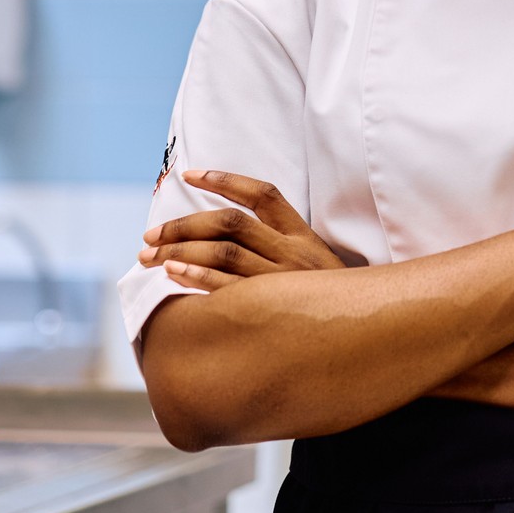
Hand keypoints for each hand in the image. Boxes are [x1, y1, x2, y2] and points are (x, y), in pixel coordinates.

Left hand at [140, 170, 342, 290]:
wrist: (364, 337)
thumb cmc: (330, 303)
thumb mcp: (317, 267)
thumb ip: (283, 249)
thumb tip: (229, 237)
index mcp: (303, 237)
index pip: (263, 195)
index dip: (226, 180)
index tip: (189, 175)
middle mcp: (293, 253)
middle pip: (232, 223)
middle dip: (185, 224)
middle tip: (150, 233)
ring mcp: (284, 281)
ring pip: (225, 252)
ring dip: (182, 249)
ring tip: (150, 253)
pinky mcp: (274, 310)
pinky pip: (229, 289)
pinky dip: (198, 276)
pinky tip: (172, 273)